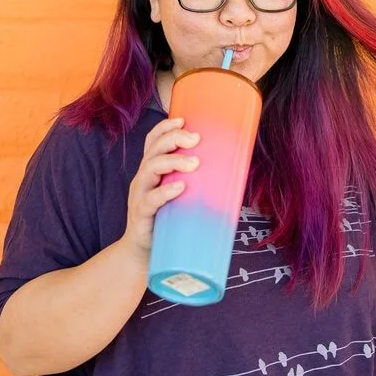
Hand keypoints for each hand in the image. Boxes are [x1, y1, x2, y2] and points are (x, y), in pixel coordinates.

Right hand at [122, 117, 200, 255]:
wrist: (142, 256)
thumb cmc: (165, 223)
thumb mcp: (179, 199)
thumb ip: (196, 186)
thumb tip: (236, 176)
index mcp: (150, 172)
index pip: (151, 142)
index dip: (164, 128)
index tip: (183, 120)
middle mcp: (142, 180)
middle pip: (153, 150)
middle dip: (173, 139)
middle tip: (196, 139)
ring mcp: (139, 197)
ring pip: (150, 169)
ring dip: (173, 162)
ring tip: (195, 163)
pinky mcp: (141, 216)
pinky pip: (150, 200)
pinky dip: (164, 192)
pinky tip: (180, 187)